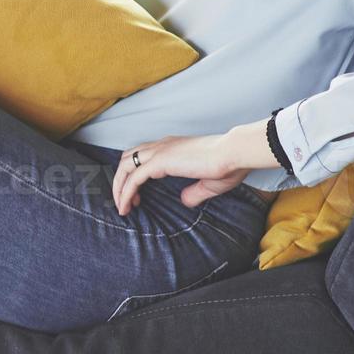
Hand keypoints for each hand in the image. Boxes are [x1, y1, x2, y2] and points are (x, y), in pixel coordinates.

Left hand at [112, 131, 251, 212]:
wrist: (234, 154)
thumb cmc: (228, 165)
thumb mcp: (207, 183)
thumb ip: (194, 191)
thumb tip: (185, 200)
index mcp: (172, 147)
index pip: (142, 156)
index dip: (134, 176)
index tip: (136, 197)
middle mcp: (162, 146)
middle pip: (127, 158)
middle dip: (121, 180)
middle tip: (125, 202)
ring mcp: (160, 151)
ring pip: (125, 166)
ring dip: (119, 187)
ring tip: (121, 207)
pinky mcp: (160, 161)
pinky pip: (134, 177)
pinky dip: (126, 192)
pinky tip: (126, 205)